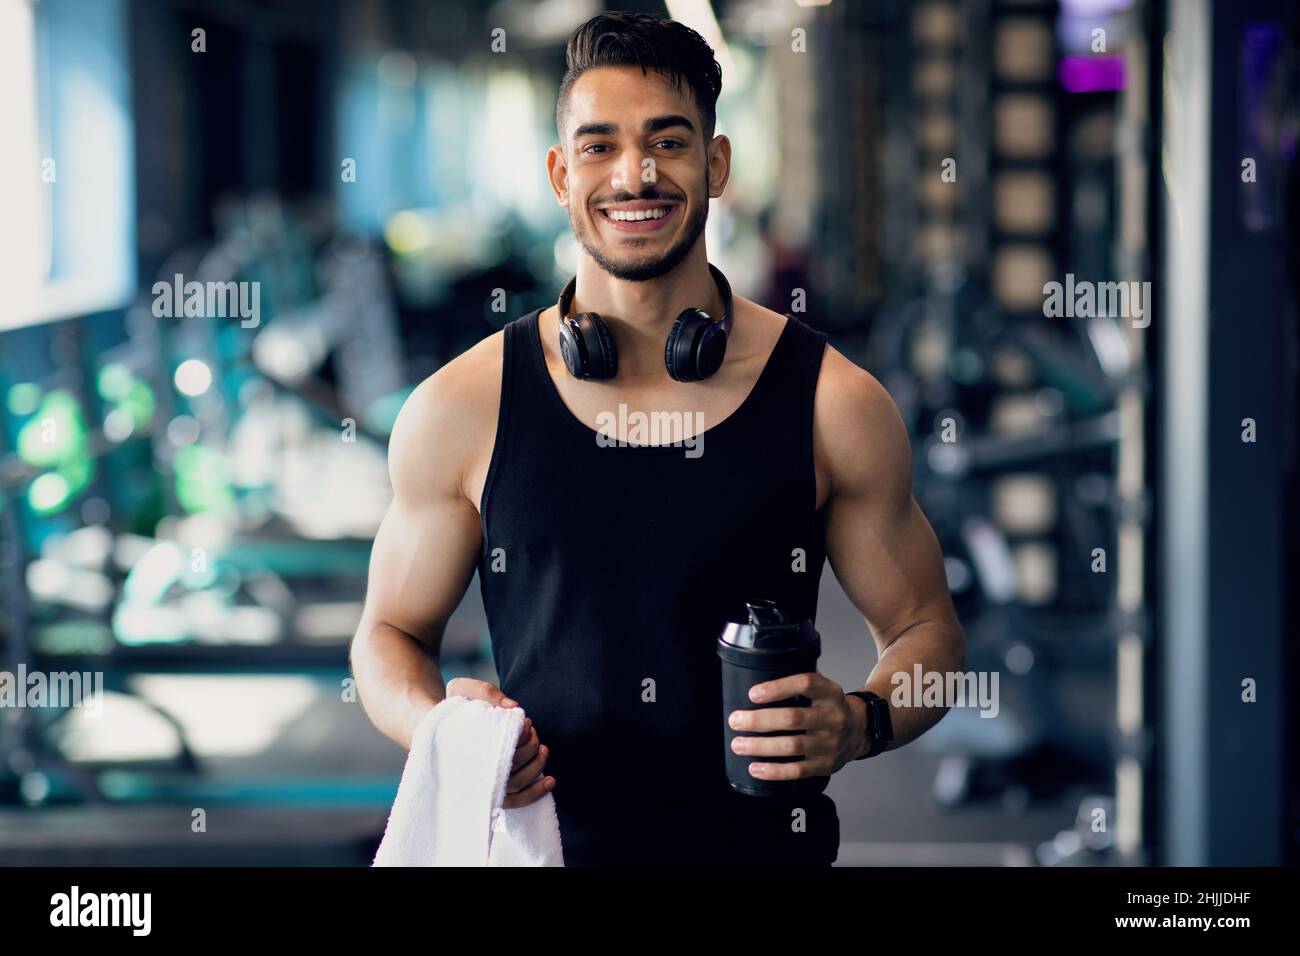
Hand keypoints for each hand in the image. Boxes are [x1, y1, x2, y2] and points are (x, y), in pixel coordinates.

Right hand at [445, 677, 555, 807]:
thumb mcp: (461, 689)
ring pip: (517, 783)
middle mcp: (473, 771)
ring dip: (537, 764)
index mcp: (465, 747)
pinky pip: (515, 801)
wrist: (433, 729)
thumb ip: (485, 691)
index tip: (525, 722)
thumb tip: (513, 707)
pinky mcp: (490, 792)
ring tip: (541, 747)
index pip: (500, 750)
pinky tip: (550, 780)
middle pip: (512, 766)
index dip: (520, 737)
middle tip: (530, 730)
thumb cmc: (452, 709)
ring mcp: (481, 784)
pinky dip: (536, 792)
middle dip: (531, 746)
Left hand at [727, 672, 867, 779]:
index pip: (806, 684)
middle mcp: (833, 717)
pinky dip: (774, 771)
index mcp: (830, 693)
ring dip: (761, 746)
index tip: (752, 693)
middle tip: (735, 721)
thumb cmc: (829, 706)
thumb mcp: (823, 687)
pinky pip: (798, 771)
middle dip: (759, 720)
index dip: (778, 688)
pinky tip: (755, 768)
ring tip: (738, 744)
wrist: (859, 732)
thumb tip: (761, 669)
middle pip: (793, 718)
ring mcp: (831, 743)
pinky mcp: (826, 765)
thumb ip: (799, 681)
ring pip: (792, 746)